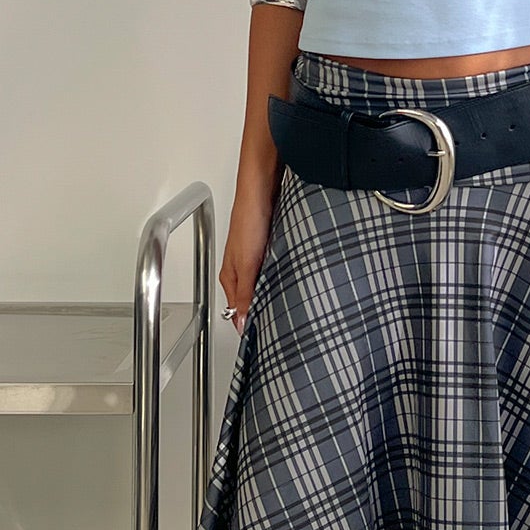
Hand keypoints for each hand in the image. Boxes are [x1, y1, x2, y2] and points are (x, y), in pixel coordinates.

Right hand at [220, 186, 278, 336]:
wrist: (264, 187)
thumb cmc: (249, 218)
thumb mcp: (248, 264)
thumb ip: (246, 294)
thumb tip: (244, 322)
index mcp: (232, 276)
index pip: (238, 311)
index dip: (249, 325)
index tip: (264, 341)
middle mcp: (243, 269)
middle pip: (253, 299)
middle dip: (266, 313)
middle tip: (283, 330)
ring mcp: (258, 258)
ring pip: (267, 285)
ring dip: (277, 294)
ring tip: (292, 309)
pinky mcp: (272, 247)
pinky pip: (278, 270)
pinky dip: (285, 278)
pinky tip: (297, 281)